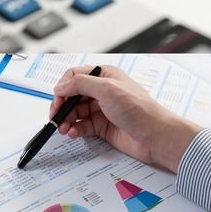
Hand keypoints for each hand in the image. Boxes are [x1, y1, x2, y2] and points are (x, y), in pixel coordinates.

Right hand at [51, 65, 199, 172]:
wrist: (155, 136)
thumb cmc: (139, 109)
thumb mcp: (107, 89)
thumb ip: (81, 84)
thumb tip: (61, 86)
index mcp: (104, 75)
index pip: (75, 76)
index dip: (64, 87)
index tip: (58, 99)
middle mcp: (102, 91)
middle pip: (72, 96)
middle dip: (62, 106)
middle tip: (55, 117)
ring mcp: (102, 109)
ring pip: (75, 112)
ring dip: (66, 120)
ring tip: (63, 128)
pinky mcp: (102, 127)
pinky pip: (82, 126)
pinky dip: (74, 130)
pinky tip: (72, 133)